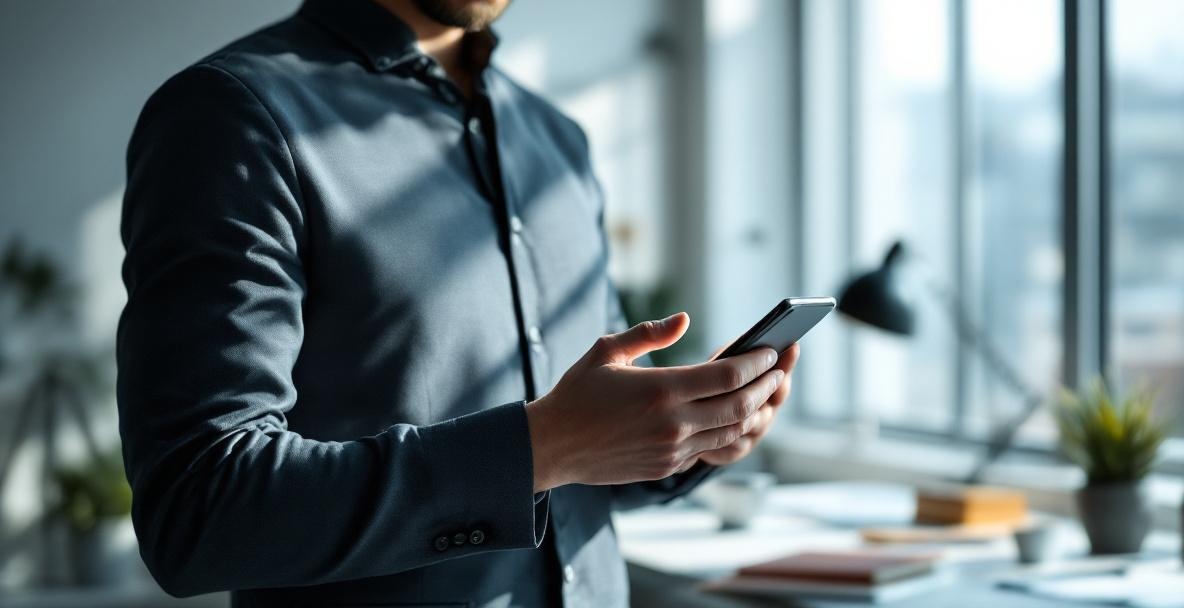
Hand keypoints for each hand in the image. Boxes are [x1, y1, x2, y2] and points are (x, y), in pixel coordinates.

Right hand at [525, 313, 781, 491]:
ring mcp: (672, 450)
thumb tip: (684, 319)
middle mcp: (672, 423)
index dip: (757, 363)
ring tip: (767, 394)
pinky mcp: (667, 467)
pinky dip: (732, 433)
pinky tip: (738, 417)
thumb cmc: (577, 393)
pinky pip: (711, 451)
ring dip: (756, 412)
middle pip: (739, 406)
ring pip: (732, 433)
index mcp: (660, 389)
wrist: (551, 446)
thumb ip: (649, 333)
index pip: (727, 376)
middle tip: (780, 371)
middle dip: (767, 386)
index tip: (772, 351)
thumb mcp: (606, 351)